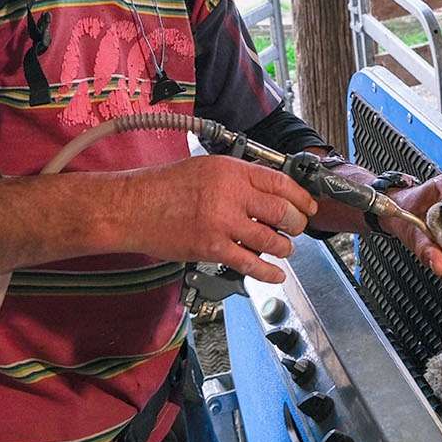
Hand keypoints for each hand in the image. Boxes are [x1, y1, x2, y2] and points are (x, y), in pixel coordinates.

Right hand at [98, 155, 316, 283]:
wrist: (132, 207)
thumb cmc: (164, 187)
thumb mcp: (207, 167)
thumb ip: (238, 177)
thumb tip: (269, 190)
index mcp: (231, 171)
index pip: (280, 182)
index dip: (301, 196)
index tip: (309, 205)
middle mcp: (230, 195)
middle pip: (282, 212)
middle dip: (297, 223)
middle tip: (297, 227)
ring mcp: (222, 223)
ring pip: (271, 240)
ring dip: (284, 247)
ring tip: (284, 248)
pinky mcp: (212, 248)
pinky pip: (250, 264)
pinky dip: (268, 272)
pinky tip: (276, 274)